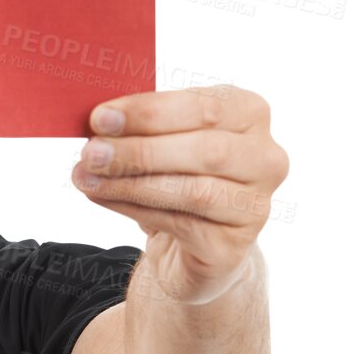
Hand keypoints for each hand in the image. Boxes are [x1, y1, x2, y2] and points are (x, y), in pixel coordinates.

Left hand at [70, 85, 289, 301]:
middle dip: (140, 151)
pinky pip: (180, 224)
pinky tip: (103, 198)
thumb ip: (142, 128)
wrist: (193, 246)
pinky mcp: (233, 246)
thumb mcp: (164, 143)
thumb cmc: (179, 179)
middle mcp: (265, 158)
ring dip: (132, 183)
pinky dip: (134, 209)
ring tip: (87, 178)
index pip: (204, 107)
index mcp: (250, 115)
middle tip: (91, 153)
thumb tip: (98, 123)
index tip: (100, 118)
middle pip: (205, 150)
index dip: (150, 112)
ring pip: (193, 191)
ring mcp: (256, 206)